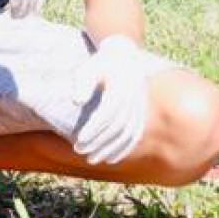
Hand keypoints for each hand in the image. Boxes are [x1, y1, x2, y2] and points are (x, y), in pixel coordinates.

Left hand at [72, 35, 149, 164]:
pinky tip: (111, 159)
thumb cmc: (100, 65)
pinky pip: (135, 134)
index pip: (107, 113)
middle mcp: (133, 98)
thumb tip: (77, 101)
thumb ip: (82, 82)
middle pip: (117, 126)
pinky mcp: (141, 113)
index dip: (94, 128)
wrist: (125, 58)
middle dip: (99, 141)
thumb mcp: (88, 68)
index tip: (78, 140)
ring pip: (127, 133)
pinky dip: (124, 148)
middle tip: (80, 151)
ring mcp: (139, 107)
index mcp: (120, 87)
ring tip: (92, 159)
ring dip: (110, 149)